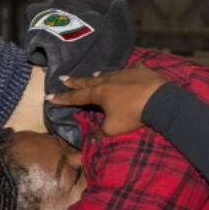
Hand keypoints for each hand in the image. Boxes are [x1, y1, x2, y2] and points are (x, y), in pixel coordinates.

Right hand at [48, 65, 167, 136]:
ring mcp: (126, 73)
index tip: (49, 96)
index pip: (77, 97)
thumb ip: (101, 133)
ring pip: (109, 73)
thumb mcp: (113, 128)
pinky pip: (133, 69)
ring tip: (94, 72)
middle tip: (63, 78)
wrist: (159, 100)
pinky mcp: (142, 71)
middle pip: (88, 81)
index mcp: (99, 93)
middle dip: (75, 81)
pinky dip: (130, 70)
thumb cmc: (132, 114)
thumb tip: (93, 141)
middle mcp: (109, 80)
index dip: (63, 98)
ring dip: (99, 74)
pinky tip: (131, 68)